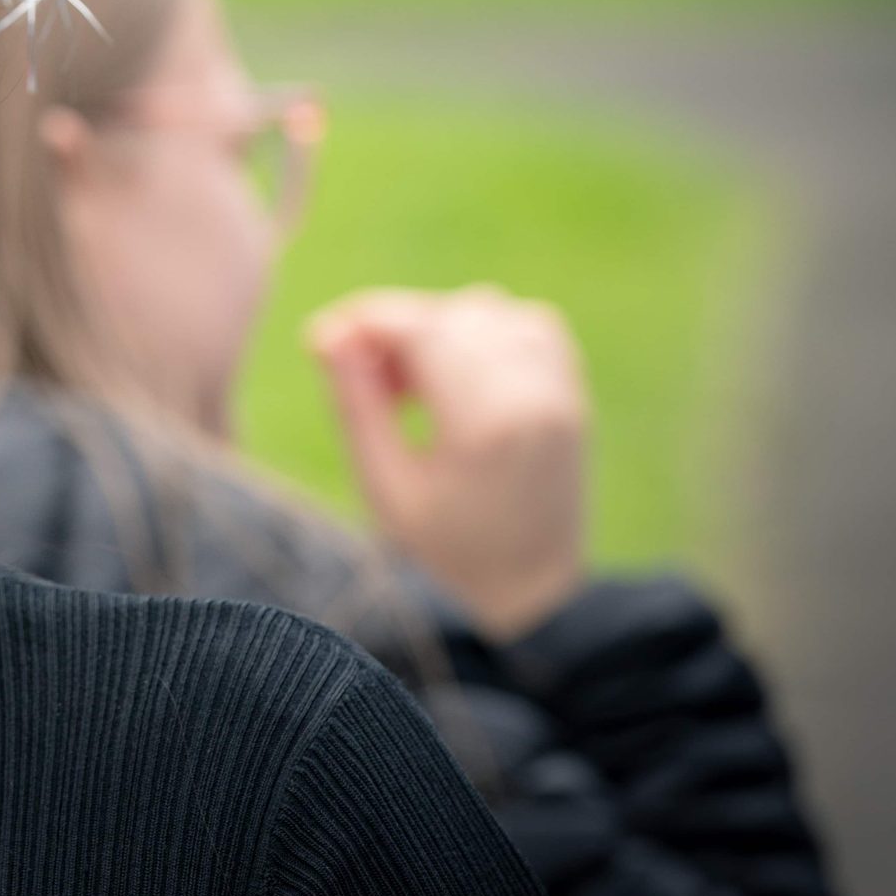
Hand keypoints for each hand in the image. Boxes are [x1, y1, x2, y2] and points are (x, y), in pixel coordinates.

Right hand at [305, 285, 591, 641]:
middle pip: (450, 314)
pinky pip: (527, 323)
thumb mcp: (385, 487)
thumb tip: (328, 335)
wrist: (535, 585)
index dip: (364, 321)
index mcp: (484, 426)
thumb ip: (356, 405)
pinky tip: (456, 372)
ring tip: (410, 382)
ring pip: (489, 310)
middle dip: (396, 329)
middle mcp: (532, 396)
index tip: (323, 340)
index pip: (422, 329)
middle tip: (361, 375)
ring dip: (439, 328)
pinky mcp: (572, 391)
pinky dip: (485, 330)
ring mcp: (560, 390)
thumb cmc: (448, 548)